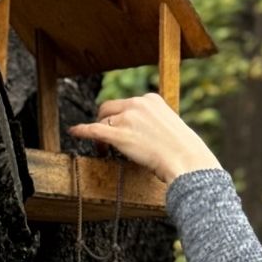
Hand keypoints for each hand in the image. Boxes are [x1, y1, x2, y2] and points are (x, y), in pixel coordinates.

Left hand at [67, 93, 221, 182]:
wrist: (187, 162)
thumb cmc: (184, 151)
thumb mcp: (172, 127)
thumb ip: (156, 124)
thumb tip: (147, 133)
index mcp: (152, 100)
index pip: (127, 104)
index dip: (120, 118)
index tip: (121, 128)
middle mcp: (138, 104)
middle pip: (110, 108)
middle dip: (106, 122)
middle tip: (106, 140)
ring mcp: (127, 118)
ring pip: (103, 122)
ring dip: (100, 135)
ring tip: (103, 151)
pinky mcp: (119, 134)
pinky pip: (93, 130)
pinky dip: (82, 131)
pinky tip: (75, 132)